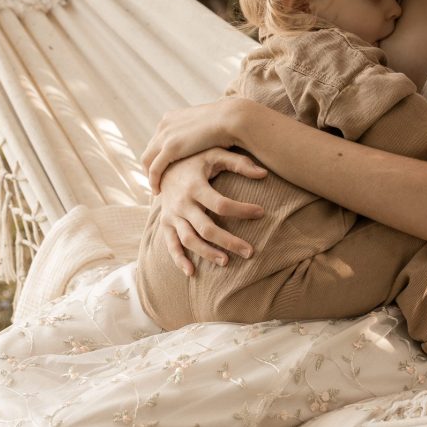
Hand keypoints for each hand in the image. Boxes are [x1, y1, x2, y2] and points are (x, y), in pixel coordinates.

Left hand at [141, 98, 247, 193]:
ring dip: (149, 176)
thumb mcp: (206, 125)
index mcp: (172, 118)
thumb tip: (204, 139)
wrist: (232, 118)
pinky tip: (158, 191)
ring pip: (148, 160)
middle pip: (150, 149)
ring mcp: (165, 136)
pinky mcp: (170, 148)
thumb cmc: (227, 122)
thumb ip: (198, 132)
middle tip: (156, 181)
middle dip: (150, 166)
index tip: (163, 168)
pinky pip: (155, 169)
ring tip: (156, 189)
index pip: (158, 139)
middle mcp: (164, 125)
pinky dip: (154, 181)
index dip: (158, 155)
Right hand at [157, 147, 266, 275]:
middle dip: (229, 241)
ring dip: (207, 253)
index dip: (242, 210)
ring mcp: (172, 215)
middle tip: (250, 252)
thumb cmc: (195, 159)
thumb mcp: (215, 153)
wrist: (162, 163)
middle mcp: (182, 203)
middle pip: (206, 228)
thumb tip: (264, 174)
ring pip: (189, 239)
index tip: (262, 212)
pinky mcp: (165, 223)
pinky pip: (170, 245)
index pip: (221, 204)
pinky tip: (192, 273)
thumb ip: (238, 162)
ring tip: (227, 262)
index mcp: (195, 186)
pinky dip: (179, 260)